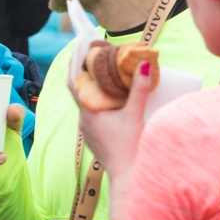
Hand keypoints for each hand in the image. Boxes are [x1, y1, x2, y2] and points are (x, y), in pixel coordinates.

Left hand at [75, 62, 152, 219]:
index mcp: (89, 111)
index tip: (80, 41)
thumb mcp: (137, 115)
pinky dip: (98, 97)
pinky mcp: (94, 136)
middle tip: (89, 48)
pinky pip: (92, 110)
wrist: (129, 178)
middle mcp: (83, 119)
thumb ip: (140, 89)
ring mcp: (87, 129)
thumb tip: (145, 64)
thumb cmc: (131, 148)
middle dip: (83, 66)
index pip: (75, 78)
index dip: (76, 58)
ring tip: (100, 66)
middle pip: (78, 86)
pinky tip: (109, 93)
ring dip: (91, 82)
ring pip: (85, 99)